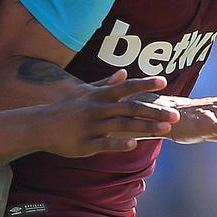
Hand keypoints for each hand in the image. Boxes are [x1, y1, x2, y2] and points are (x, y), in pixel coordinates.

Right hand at [41, 70, 179, 157]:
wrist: (40, 125)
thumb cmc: (65, 108)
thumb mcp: (84, 91)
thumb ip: (106, 83)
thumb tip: (123, 73)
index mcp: (100, 96)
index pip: (127, 87)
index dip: (145, 84)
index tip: (164, 81)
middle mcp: (98, 108)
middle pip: (131, 108)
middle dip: (154, 111)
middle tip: (176, 114)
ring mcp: (92, 126)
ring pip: (123, 125)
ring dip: (145, 126)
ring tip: (165, 129)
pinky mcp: (86, 143)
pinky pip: (105, 143)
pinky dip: (119, 143)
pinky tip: (134, 143)